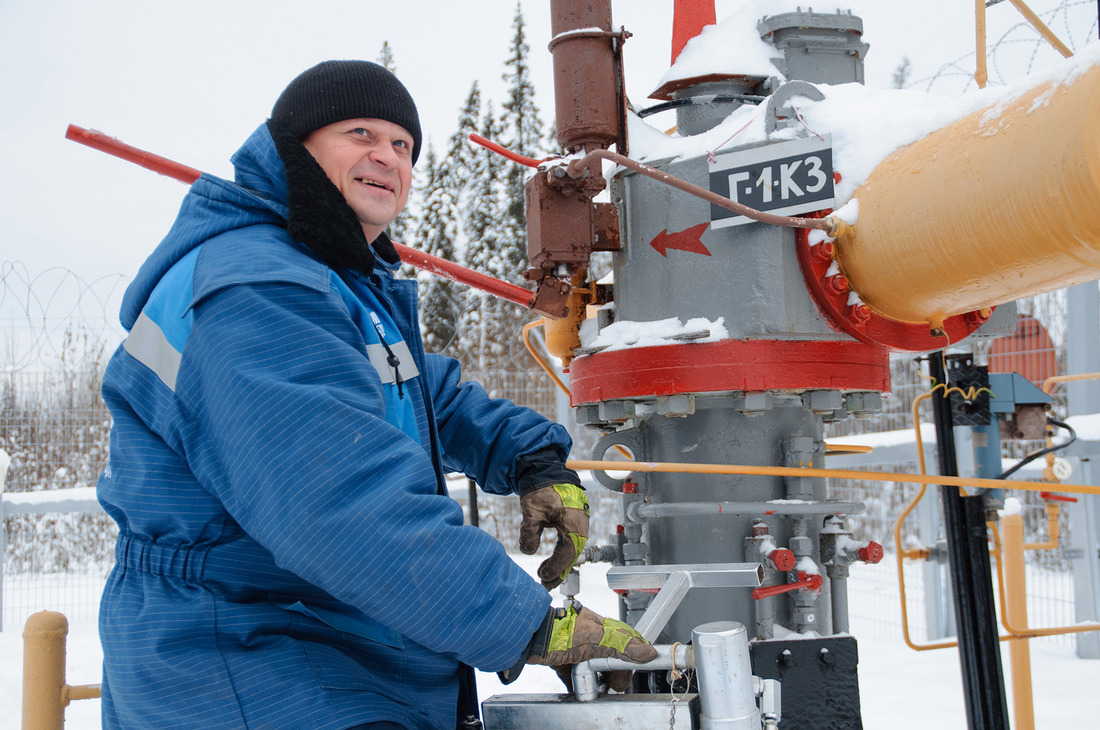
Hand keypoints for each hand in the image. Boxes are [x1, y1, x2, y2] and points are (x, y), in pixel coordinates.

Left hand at [519, 482, 589, 589]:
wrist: (546, 470)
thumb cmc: (542, 489)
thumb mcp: (532, 512)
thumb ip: (529, 534)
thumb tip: (528, 552)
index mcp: (574, 526)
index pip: (567, 556)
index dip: (555, 569)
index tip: (542, 578)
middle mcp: (580, 526)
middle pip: (571, 556)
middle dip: (558, 571)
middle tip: (545, 584)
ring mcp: (578, 522)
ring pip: (571, 550)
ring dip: (559, 563)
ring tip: (545, 574)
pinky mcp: (572, 519)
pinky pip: (569, 541)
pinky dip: (561, 552)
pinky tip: (551, 558)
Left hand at [527, 604, 656, 690]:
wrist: (527, 635)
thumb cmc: (559, 630)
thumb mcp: (595, 638)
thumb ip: (621, 645)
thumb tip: (648, 652)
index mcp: (603, 628)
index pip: (627, 647)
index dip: (629, 664)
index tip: (626, 678)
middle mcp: (592, 639)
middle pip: (612, 663)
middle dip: (612, 677)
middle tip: (610, 687)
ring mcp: (578, 652)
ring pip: (595, 673)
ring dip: (597, 684)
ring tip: (595, 690)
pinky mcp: (565, 663)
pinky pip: (577, 679)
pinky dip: (580, 687)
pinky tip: (581, 692)